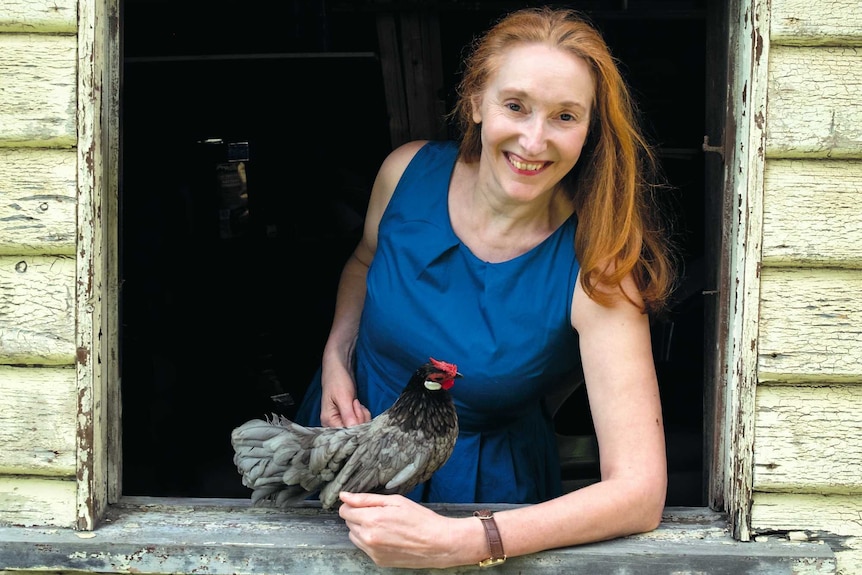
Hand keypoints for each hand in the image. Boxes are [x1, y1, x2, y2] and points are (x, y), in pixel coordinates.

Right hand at [320, 359, 370, 426]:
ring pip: (359, 427)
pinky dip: (363, 414)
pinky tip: (358, 405)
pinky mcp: (348, 418)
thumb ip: (348, 415)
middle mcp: (333, 424)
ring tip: (356, 402)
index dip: (357, 421)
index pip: (347, 431)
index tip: (355, 405)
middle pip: (354, 431)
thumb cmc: (338, 380)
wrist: (339, 369)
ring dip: (362, 415)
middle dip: (360, 417)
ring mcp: (341, 421)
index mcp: (328, 421)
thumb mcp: (343, 397)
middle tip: (356, 402)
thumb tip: (354, 430)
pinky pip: (360, 422)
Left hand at [338, 492, 458, 568]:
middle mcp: (369, 537)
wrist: (438, 543)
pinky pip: (365, 548)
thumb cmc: (420, 519)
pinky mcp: (378, 561)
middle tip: (379, 513)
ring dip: (362, 529)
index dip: (351, 505)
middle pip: (348, 523)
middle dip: (358, 516)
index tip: (360, 503)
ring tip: (383, 525)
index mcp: (372, 519)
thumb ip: (366, 499)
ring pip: (354, 537)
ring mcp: (373, 551)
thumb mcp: (395, 501)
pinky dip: (370, 541)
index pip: (344, 511)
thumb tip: (344, 496)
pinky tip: (387, 536)